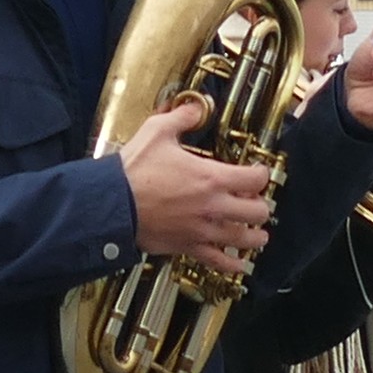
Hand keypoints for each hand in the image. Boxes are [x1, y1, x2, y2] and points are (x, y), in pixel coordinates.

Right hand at [119, 97, 274, 269]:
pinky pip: (219, 262)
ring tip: (258, 234)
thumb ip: (181, 118)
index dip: (261, 174)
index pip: (256, 179)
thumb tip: (194, 107)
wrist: (112, 204)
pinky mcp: (188, 246)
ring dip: (255, 236)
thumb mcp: (157, 132)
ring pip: (244, 239)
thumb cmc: (133, 172)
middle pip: (258, 212)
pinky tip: (239, 264)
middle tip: (255, 203)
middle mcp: (213, 206)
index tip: (257, 173)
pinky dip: (232, 264)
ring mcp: (202, 229)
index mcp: (211, 178)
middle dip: (260, 206)